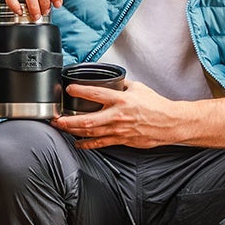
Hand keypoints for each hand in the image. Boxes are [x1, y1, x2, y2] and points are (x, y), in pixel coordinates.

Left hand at [49, 80, 180, 148]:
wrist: (169, 123)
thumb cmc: (156, 106)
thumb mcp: (138, 88)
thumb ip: (122, 84)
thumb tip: (110, 80)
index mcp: (121, 100)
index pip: (95, 94)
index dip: (79, 91)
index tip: (69, 90)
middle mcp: (117, 116)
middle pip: (86, 120)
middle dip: (68, 120)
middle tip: (55, 119)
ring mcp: (118, 130)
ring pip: (90, 133)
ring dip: (73, 131)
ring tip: (61, 128)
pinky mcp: (121, 140)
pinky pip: (100, 143)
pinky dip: (87, 144)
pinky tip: (77, 143)